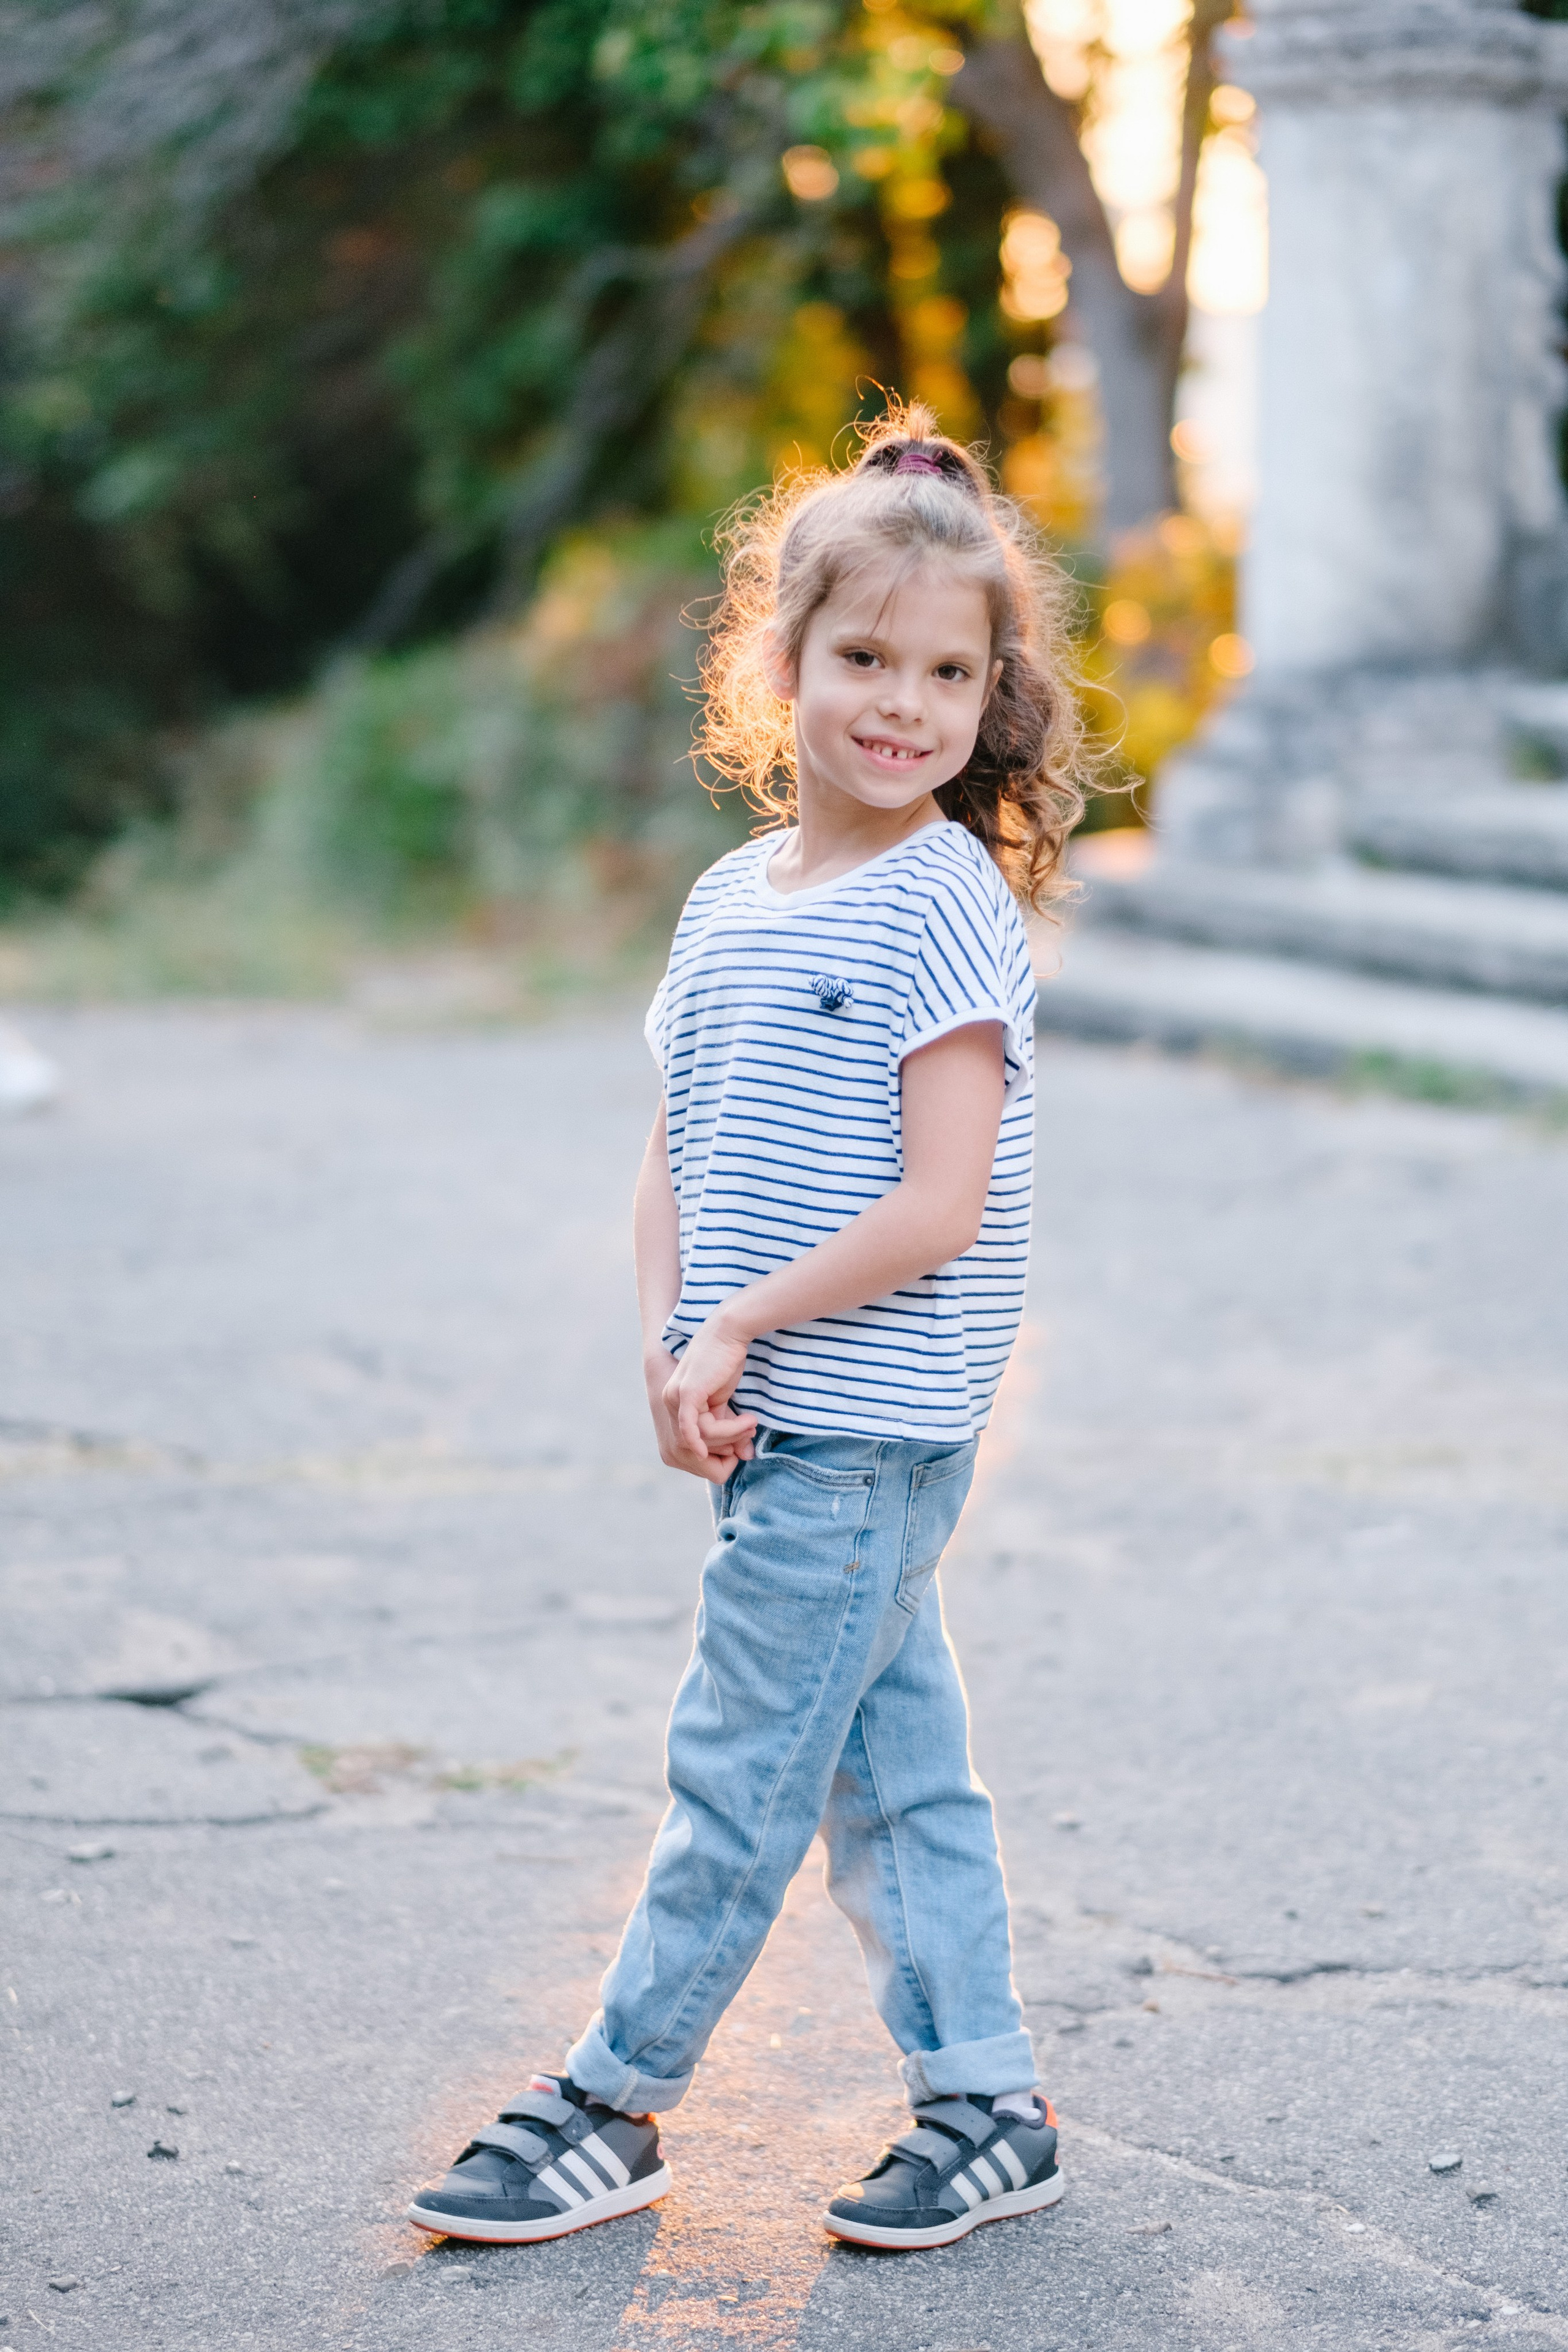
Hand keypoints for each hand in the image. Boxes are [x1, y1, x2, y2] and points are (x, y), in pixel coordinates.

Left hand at [644, 1336, 756, 1484]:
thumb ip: (732, 1429)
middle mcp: (669, 1402)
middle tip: (750, 1434)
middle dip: (725, 1446)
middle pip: (695, 1446)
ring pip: (702, 1437)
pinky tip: (713, 1451)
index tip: (740, 1449)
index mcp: (675, 1404)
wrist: (727, 1332)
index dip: (717, 1453)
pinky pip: (691, 1428)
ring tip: (751, 1422)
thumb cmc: (726, 1362)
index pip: (691, 1445)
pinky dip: (700, 1441)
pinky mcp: (686, 1393)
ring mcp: (675, 1398)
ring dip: (731, 1433)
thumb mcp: (727, 1402)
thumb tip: (746, 1456)